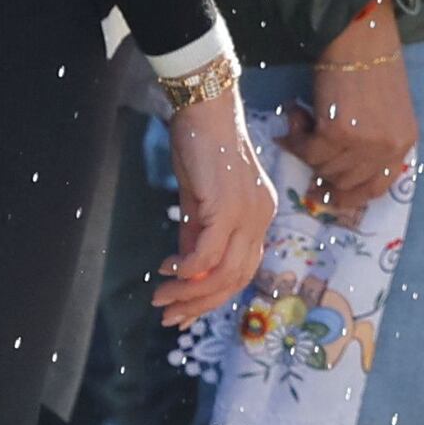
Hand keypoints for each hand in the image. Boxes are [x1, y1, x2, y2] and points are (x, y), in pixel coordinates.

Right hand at [152, 85, 281, 327]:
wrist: (204, 108)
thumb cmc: (201, 148)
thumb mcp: (199, 199)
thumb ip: (196, 233)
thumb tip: (185, 271)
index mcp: (259, 217)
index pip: (242, 270)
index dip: (212, 297)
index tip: (183, 312)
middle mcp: (261, 218)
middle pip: (236, 279)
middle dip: (200, 304)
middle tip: (168, 316)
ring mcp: (249, 214)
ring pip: (224, 273)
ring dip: (189, 293)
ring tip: (162, 298)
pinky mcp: (228, 207)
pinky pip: (208, 254)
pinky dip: (187, 270)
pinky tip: (167, 270)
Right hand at [289, 0, 419, 215]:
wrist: (360, 35)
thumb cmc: (370, 64)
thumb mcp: (384, 111)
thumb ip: (371, 141)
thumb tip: (335, 175)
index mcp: (404, 143)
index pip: (376, 188)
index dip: (348, 196)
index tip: (326, 195)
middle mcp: (388, 148)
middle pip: (344, 181)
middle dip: (319, 167)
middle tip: (305, 145)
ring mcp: (364, 143)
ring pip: (322, 167)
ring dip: (306, 147)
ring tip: (301, 118)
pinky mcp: (337, 132)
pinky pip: (306, 150)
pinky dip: (294, 137)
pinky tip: (293, 116)